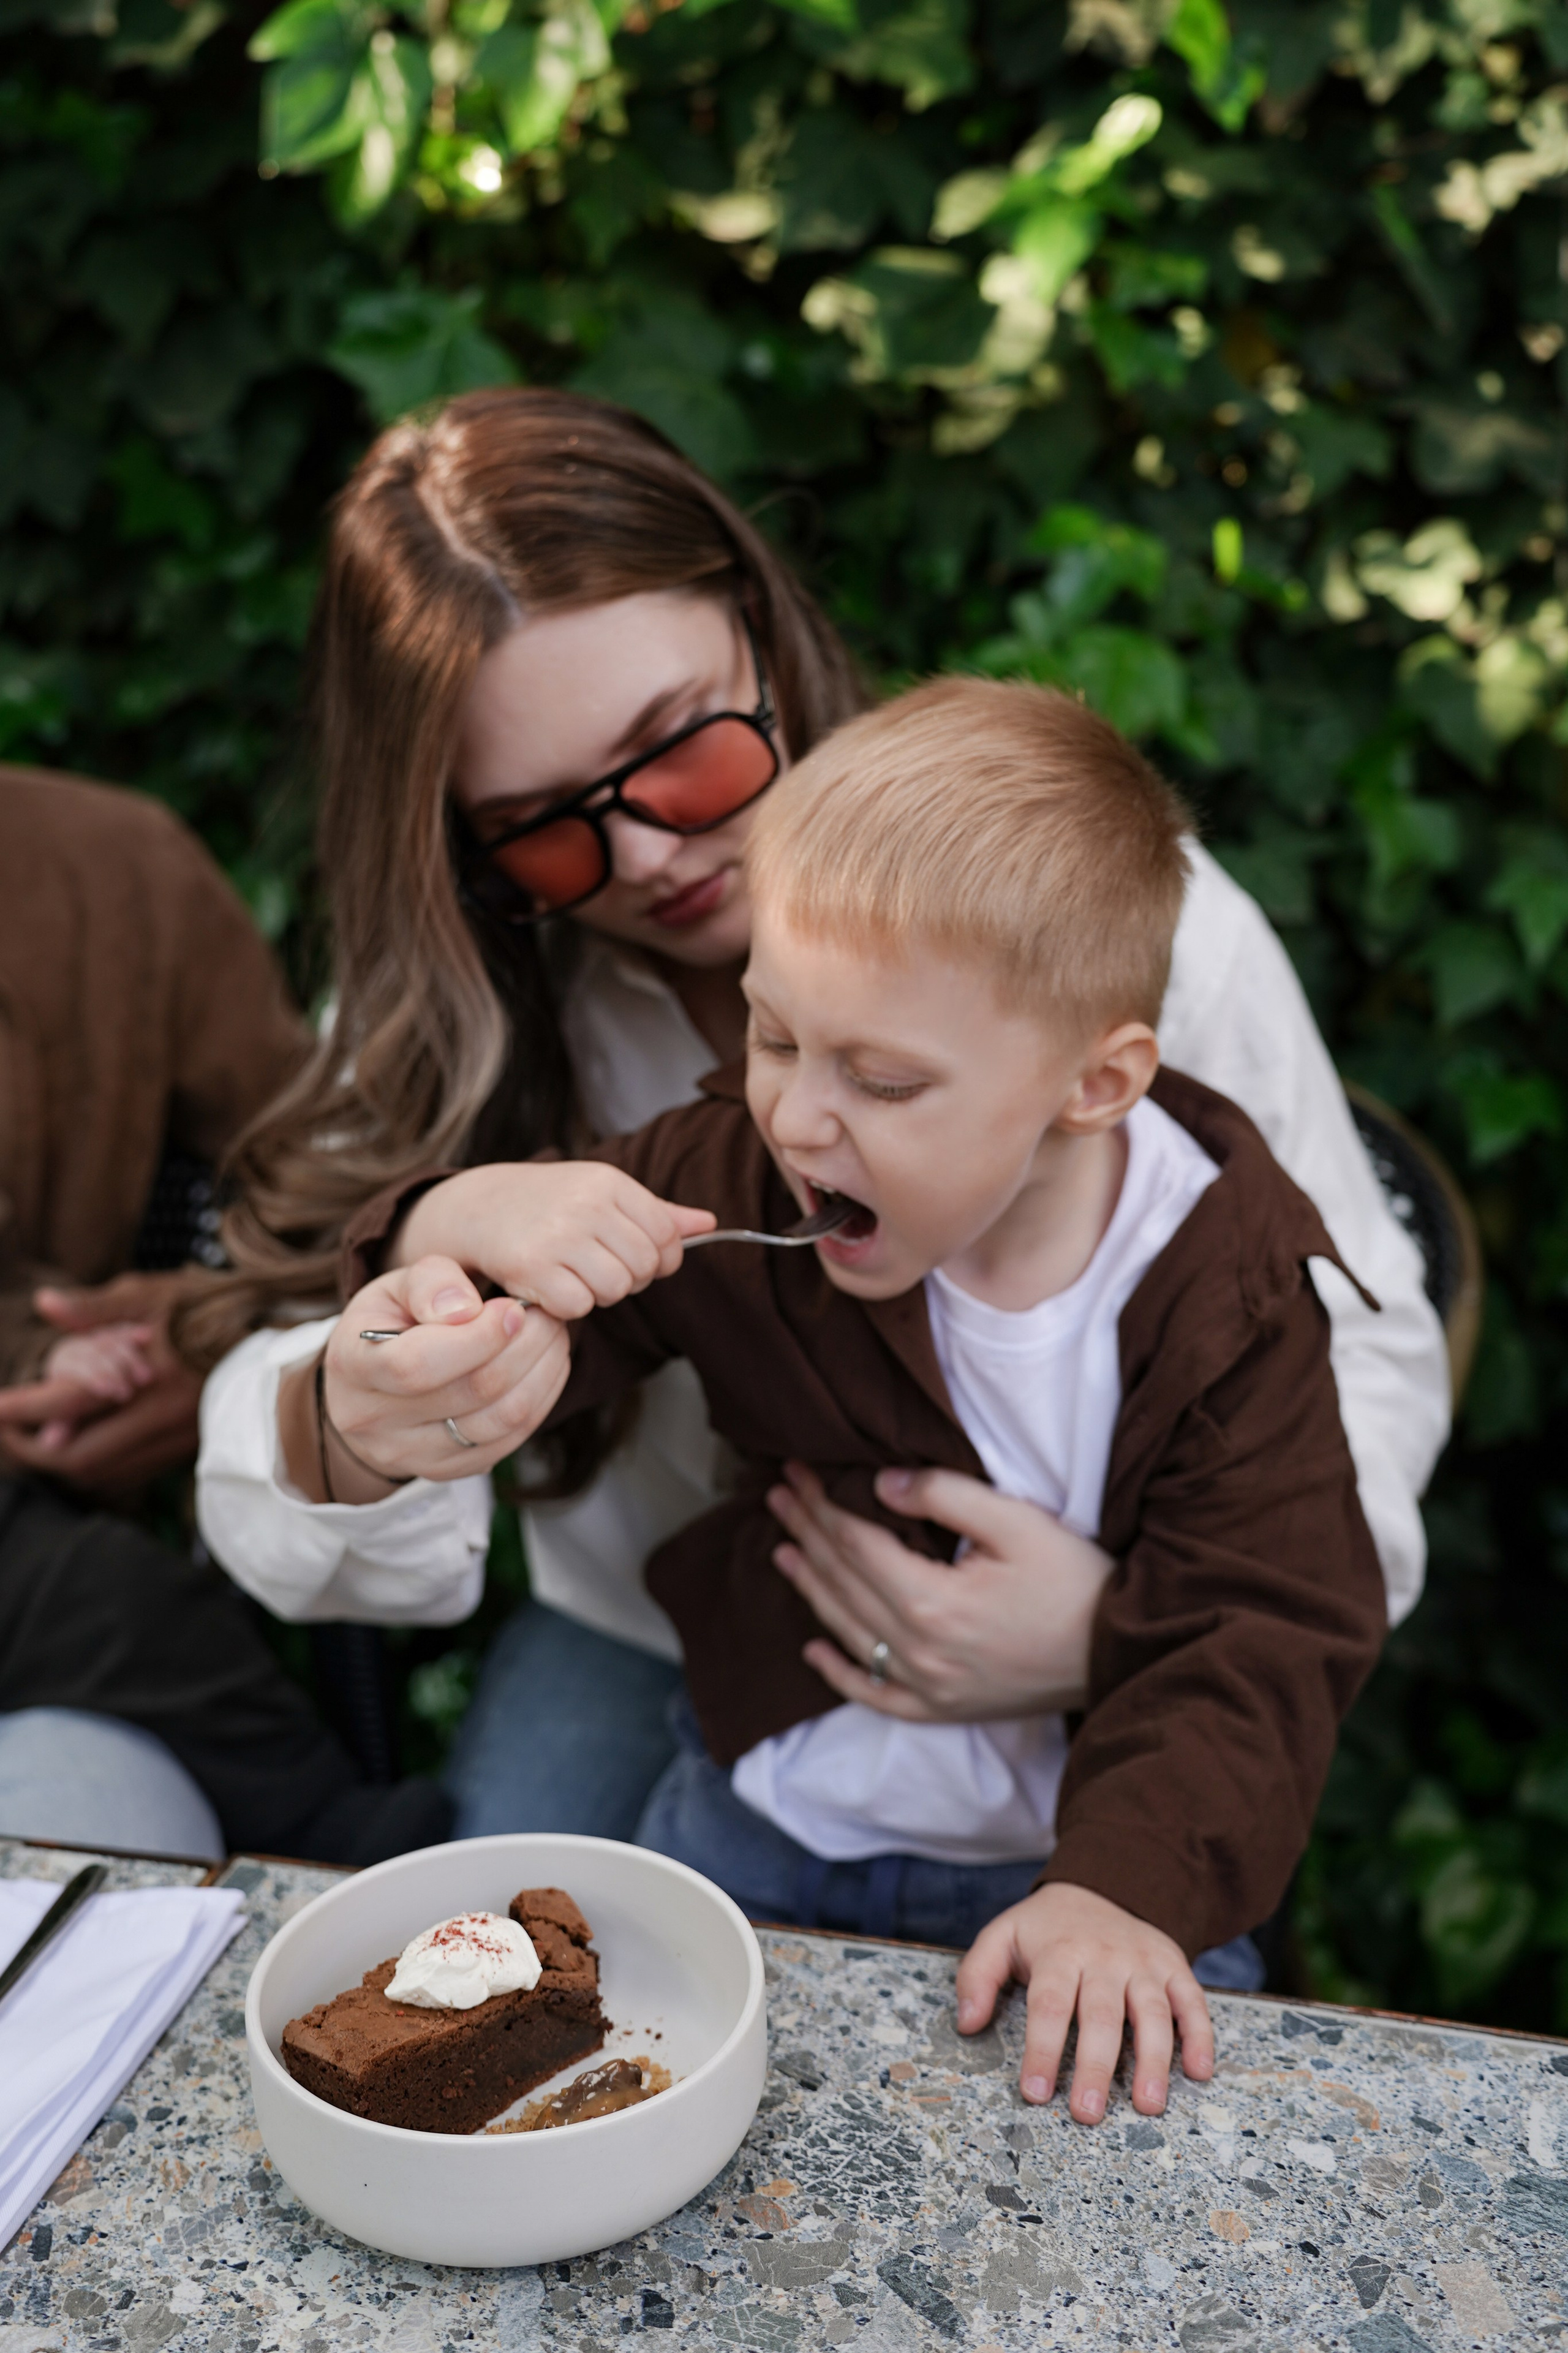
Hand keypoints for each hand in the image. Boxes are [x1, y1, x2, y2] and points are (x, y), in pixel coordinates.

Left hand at [0, 1276, 205, 1488]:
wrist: (265, 1338)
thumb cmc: (203, 1308)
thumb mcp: (147, 1296)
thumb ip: (93, 1308)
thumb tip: (44, 1303)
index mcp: (148, 1377)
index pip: (71, 1402)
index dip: (24, 1409)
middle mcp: (160, 1418)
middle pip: (80, 1457)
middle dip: (33, 1450)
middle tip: (7, 1431)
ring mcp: (173, 1440)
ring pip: (101, 1474)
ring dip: (61, 1463)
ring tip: (33, 1440)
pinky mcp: (182, 1451)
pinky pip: (125, 1474)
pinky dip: (92, 1466)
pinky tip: (77, 1445)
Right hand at [278, 1255, 573, 1503]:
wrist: (367, 1391)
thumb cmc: (388, 1326)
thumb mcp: (395, 1288)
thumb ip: (430, 1283)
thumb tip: (468, 1310)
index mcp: (352, 1367)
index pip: (417, 1364)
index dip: (478, 1337)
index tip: (513, 1309)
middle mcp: (375, 1421)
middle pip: (472, 1392)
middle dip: (525, 1347)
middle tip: (548, 1316)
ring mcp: (411, 1455)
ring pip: (500, 1420)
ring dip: (543, 1373)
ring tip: (554, 1337)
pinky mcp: (447, 1471)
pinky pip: (511, 1440)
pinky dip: (541, 1399)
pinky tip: (547, 1367)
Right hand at [395, 1162, 714, 1317]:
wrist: (478, 1207)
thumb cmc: (550, 1204)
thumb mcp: (602, 1194)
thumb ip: (657, 1213)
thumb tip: (708, 1223)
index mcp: (610, 1182)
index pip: (668, 1236)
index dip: (661, 1258)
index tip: (637, 1259)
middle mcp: (586, 1204)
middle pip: (644, 1267)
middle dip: (629, 1278)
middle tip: (598, 1269)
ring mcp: (557, 1234)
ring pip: (615, 1289)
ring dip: (599, 1294)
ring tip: (575, 1276)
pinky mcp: (529, 1266)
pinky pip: (578, 1306)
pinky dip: (569, 1306)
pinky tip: (552, 1287)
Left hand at [768, 1462, 1113, 1720]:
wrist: (1120, 1652)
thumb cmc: (1076, 1581)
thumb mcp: (1018, 1523)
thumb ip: (946, 1496)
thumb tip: (881, 1484)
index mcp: (932, 1602)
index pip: (855, 1543)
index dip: (821, 1504)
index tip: (796, 1473)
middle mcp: (919, 1651)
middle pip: (844, 1583)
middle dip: (807, 1533)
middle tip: (778, 1496)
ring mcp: (927, 1688)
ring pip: (848, 1633)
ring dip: (810, 1588)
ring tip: (783, 1550)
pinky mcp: (942, 1711)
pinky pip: (874, 1696)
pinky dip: (838, 1673)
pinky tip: (813, 1649)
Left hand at [957, 1881, 1213, 2122]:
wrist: (1101, 1884)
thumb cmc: (1046, 1928)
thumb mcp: (1002, 1936)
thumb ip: (977, 1975)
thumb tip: (967, 2024)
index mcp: (1059, 1952)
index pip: (1049, 2005)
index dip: (1042, 2050)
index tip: (1035, 2093)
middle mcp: (1105, 1957)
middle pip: (1102, 2015)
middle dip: (1096, 2067)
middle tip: (1089, 2113)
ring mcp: (1144, 1962)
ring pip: (1153, 2013)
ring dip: (1154, 2060)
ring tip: (1148, 2105)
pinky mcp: (1174, 1966)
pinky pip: (1193, 2001)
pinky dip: (1201, 2035)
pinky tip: (1199, 2072)